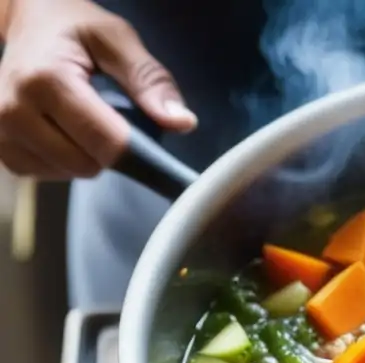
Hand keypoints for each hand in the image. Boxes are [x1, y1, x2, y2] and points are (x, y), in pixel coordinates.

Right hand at [0, 0, 195, 178]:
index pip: (104, 143)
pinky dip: (62, 160)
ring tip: (80, 119)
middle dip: (108, 151)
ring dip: (84, 155)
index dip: (134, 148)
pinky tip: (63, 131)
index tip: (145, 135)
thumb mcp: (118, 40)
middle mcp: (12, 109)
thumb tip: (183, 123)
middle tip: (107, 118)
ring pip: (66, 173)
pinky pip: (44, 174)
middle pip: (85, 165)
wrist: (27, 22)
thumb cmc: (75, 29)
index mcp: (45, 80)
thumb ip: (150, 80)